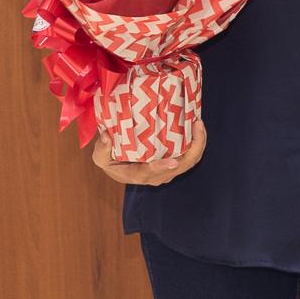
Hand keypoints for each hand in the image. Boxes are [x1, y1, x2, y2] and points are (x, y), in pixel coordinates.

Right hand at [92, 120, 206, 185]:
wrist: (120, 166)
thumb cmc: (111, 161)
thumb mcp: (100, 157)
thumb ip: (101, 149)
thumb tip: (106, 137)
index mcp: (138, 175)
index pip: (150, 173)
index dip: (161, 167)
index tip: (172, 161)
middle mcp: (157, 176)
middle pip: (180, 166)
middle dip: (194, 147)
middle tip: (197, 124)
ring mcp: (168, 171)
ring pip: (189, 161)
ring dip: (199, 143)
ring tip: (199, 123)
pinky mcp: (174, 164)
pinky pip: (190, 156)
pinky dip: (197, 143)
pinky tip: (197, 127)